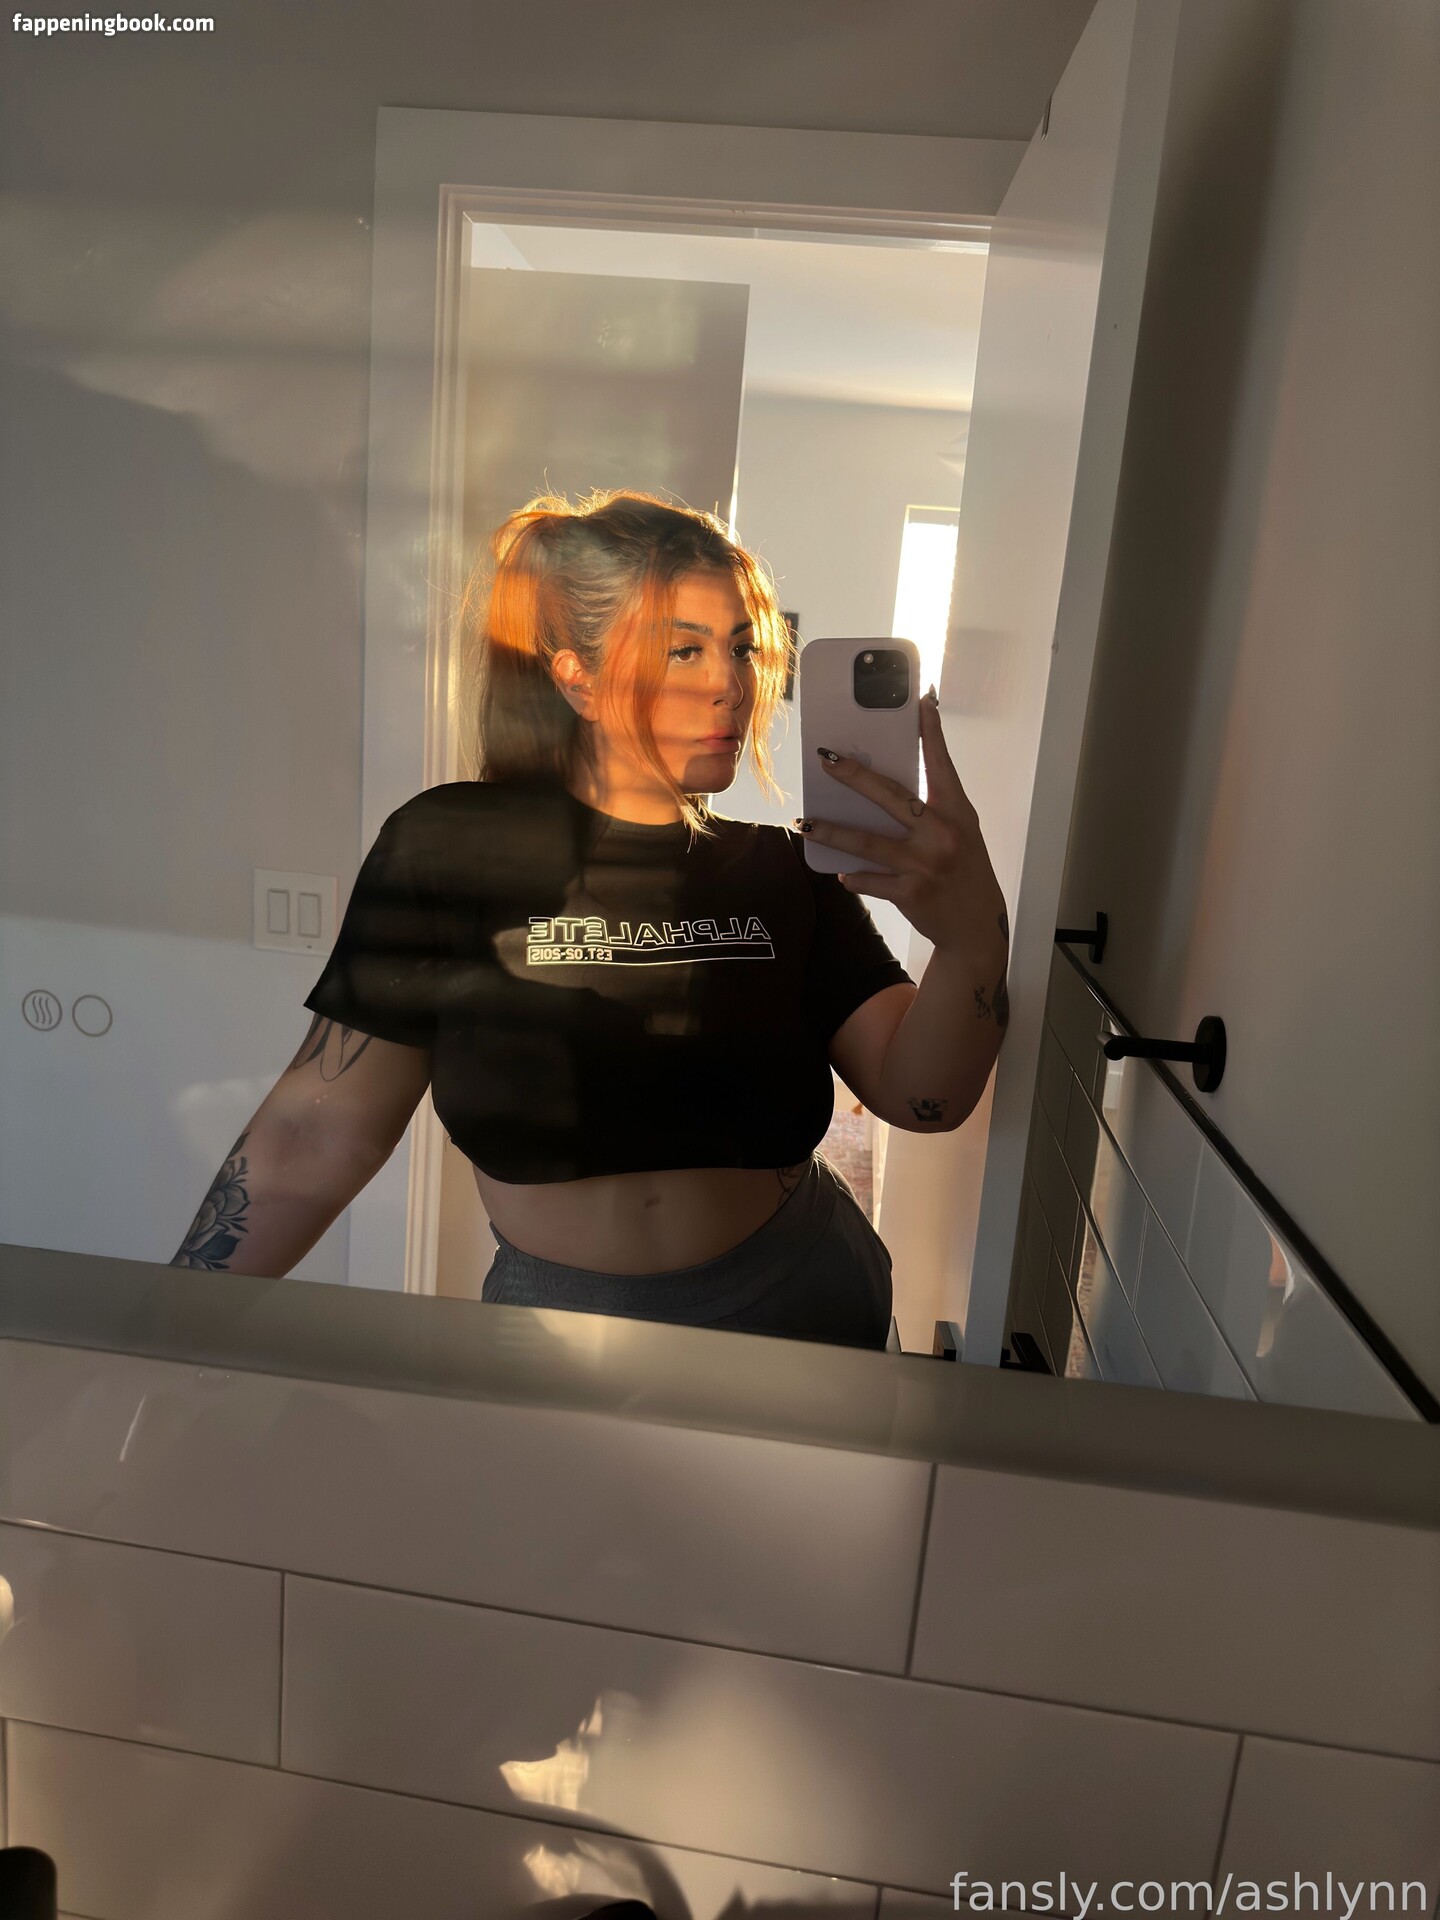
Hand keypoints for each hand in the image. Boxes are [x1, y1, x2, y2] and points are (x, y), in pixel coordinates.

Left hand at [796, 689, 1008, 960]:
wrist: (976, 927)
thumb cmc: (965, 871)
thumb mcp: (961, 832)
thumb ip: (932, 809)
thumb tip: (884, 786)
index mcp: (957, 813)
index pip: (942, 764)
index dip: (931, 732)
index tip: (920, 701)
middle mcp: (942, 834)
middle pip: (891, 796)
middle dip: (855, 776)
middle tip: (827, 760)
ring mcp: (924, 864)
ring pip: (868, 842)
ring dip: (832, 831)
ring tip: (806, 822)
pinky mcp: (910, 893)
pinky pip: (869, 880)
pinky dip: (852, 876)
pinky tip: (840, 871)